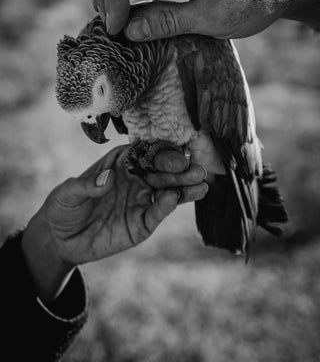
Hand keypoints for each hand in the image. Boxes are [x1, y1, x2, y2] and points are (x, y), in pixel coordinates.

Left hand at [22, 145, 206, 301]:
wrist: (60, 239)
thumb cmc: (63, 207)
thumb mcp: (68, 193)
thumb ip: (87, 184)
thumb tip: (107, 178)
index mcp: (121, 163)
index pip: (145, 154)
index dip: (160, 153)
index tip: (174, 155)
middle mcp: (136, 179)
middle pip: (161, 172)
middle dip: (180, 171)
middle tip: (197, 170)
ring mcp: (140, 201)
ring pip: (167, 192)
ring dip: (183, 189)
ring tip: (201, 185)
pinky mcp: (141, 224)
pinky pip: (156, 214)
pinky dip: (166, 207)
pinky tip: (175, 200)